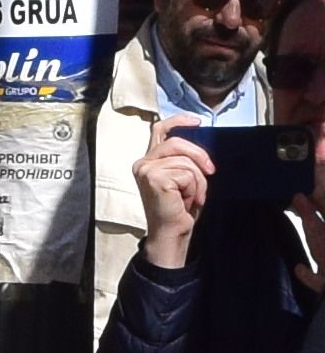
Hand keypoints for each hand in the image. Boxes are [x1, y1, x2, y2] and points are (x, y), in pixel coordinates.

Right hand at [142, 133, 212, 271]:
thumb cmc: (178, 207)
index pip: (160, 129)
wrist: (172, 231)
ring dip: (197, 179)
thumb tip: (199, 142)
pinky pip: (186, 173)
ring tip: (192, 195)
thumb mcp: (184, 176)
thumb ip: (184, 159)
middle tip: (210, 171)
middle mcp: (142, 163)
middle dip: (199, 155)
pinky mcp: (154, 178)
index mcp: (148, 161)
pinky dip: (194, 187)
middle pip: (178, 141)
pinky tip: (186, 199)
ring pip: (186, 160)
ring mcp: (146, 170)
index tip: (197, 122)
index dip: (178, 121)